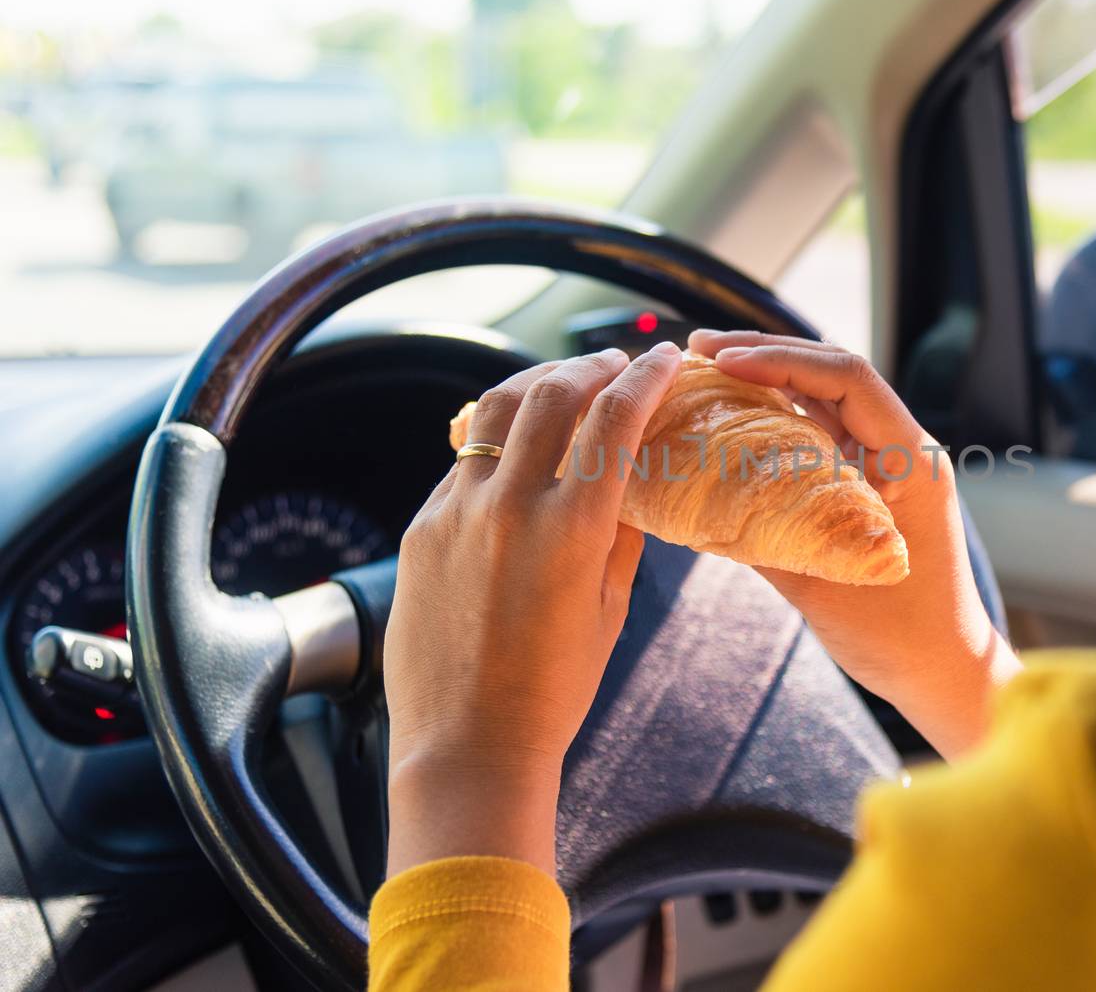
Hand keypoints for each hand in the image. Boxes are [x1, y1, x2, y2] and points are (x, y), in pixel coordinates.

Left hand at [384, 342, 681, 878]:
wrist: (469, 747)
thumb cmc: (554, 690)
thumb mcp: (611, 608)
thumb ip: (623, 532)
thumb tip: (633, 477)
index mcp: (573, 528)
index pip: (615, 419)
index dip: (646, 375)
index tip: (667, 357)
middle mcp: (510, 506)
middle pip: (550, 392)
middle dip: (590, 366)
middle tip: (614, 363)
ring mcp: (455, 513)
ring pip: (492, 412)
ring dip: (533, 385)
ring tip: (559, 386)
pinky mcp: (420, 530)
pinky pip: (462, 465)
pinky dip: (497, 446)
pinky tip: (514, 459)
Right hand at [688, 330, 1019, 757]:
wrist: (944, 672)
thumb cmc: (902, 638)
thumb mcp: (824, 588)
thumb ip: (766, 537)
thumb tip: (696, 499)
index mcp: (911, 460)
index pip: (848, 378)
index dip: (782, 359)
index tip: (723, 361)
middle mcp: (902, 449)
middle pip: (832, 374)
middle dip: (765, 354)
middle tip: (696, 350)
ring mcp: (887, 463)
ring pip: (824, 398)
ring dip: (767, 378)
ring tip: (704, 369)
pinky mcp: (868, 483)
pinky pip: (820, 433)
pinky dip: (776, 417)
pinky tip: (730, 415)